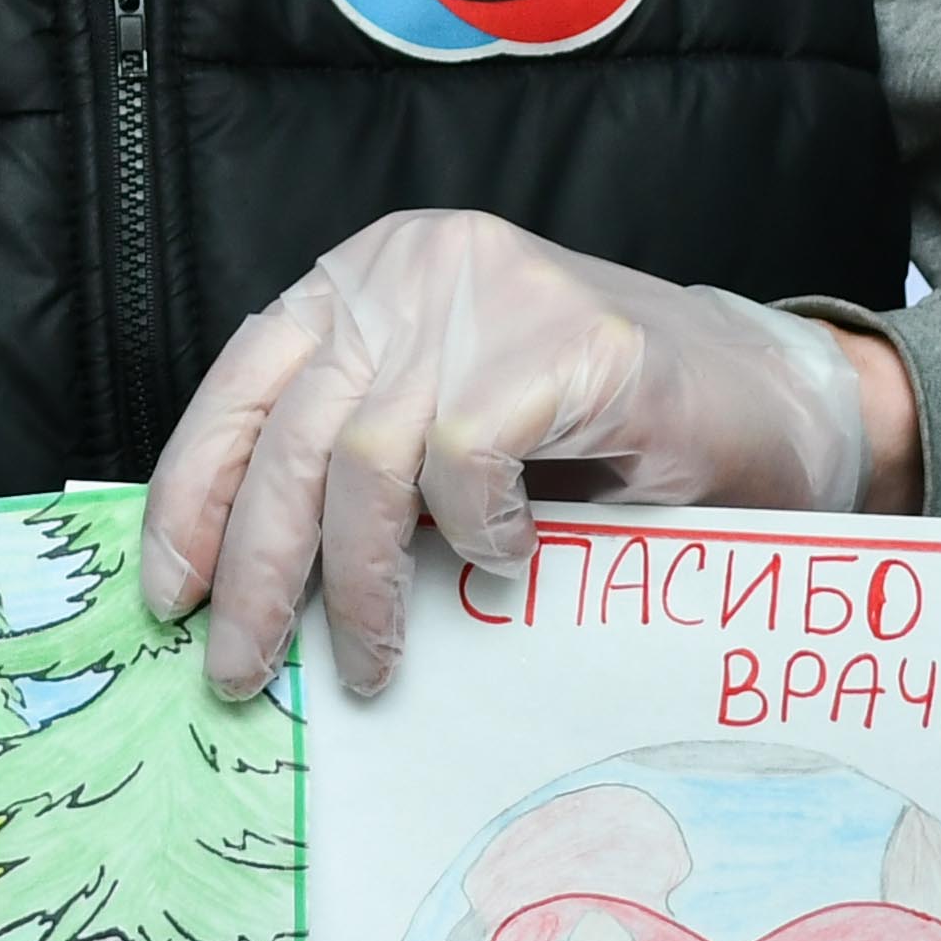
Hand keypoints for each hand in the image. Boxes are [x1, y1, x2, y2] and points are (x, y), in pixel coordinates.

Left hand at [139, 209, 918, 698]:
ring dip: (362, 589)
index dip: (192, 495)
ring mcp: (491, 295)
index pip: (240, 386)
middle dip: (257, 571)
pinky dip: (474, 534)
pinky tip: (508, 561)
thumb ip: (355, 465)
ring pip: (366, 463)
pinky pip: (466, 461)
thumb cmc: (599, 438)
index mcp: (367, 279)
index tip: (172, 592)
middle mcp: (413, 270)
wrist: (768, 402)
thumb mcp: (444, 430)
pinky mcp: (567, 340)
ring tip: (373, 666)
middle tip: (241, 669)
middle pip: (291, 436)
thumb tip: (242, 582)